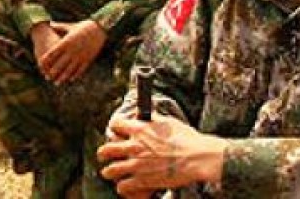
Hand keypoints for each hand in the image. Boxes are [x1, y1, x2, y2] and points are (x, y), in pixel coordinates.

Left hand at [34, 19, 106, 84]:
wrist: (100, 28)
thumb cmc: (84, 26)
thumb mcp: (70, 26)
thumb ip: (59, 26)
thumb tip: (50, 23)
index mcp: (66, 42)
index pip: (53, 53)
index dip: (46, 60)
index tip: (40, 65)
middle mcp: (72, 50)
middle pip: (59, 64)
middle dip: (53, 72)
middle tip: (47, 78)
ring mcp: (80, 56)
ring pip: (69, 69)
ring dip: (62, 77)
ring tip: (57, 83)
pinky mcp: (88, 59)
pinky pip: (80, 70)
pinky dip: (75, 75)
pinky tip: (70, 80)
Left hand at [97, 115, 225, 195]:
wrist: (196, 157)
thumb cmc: (186, 138)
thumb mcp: (168, 122)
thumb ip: (153, 119)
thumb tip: (149, 113)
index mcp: (139, 129)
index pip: (115, 125)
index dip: (114, 128)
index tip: (115, 131)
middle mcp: (134, 146)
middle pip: (106, 149)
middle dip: (103, 153)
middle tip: (103, 155)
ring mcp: (136, 164)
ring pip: (110, 170)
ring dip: (109, 171)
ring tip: (109, 172)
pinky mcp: (142, 181)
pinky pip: (123, 186)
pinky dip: (122, 186)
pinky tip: (124, 185)